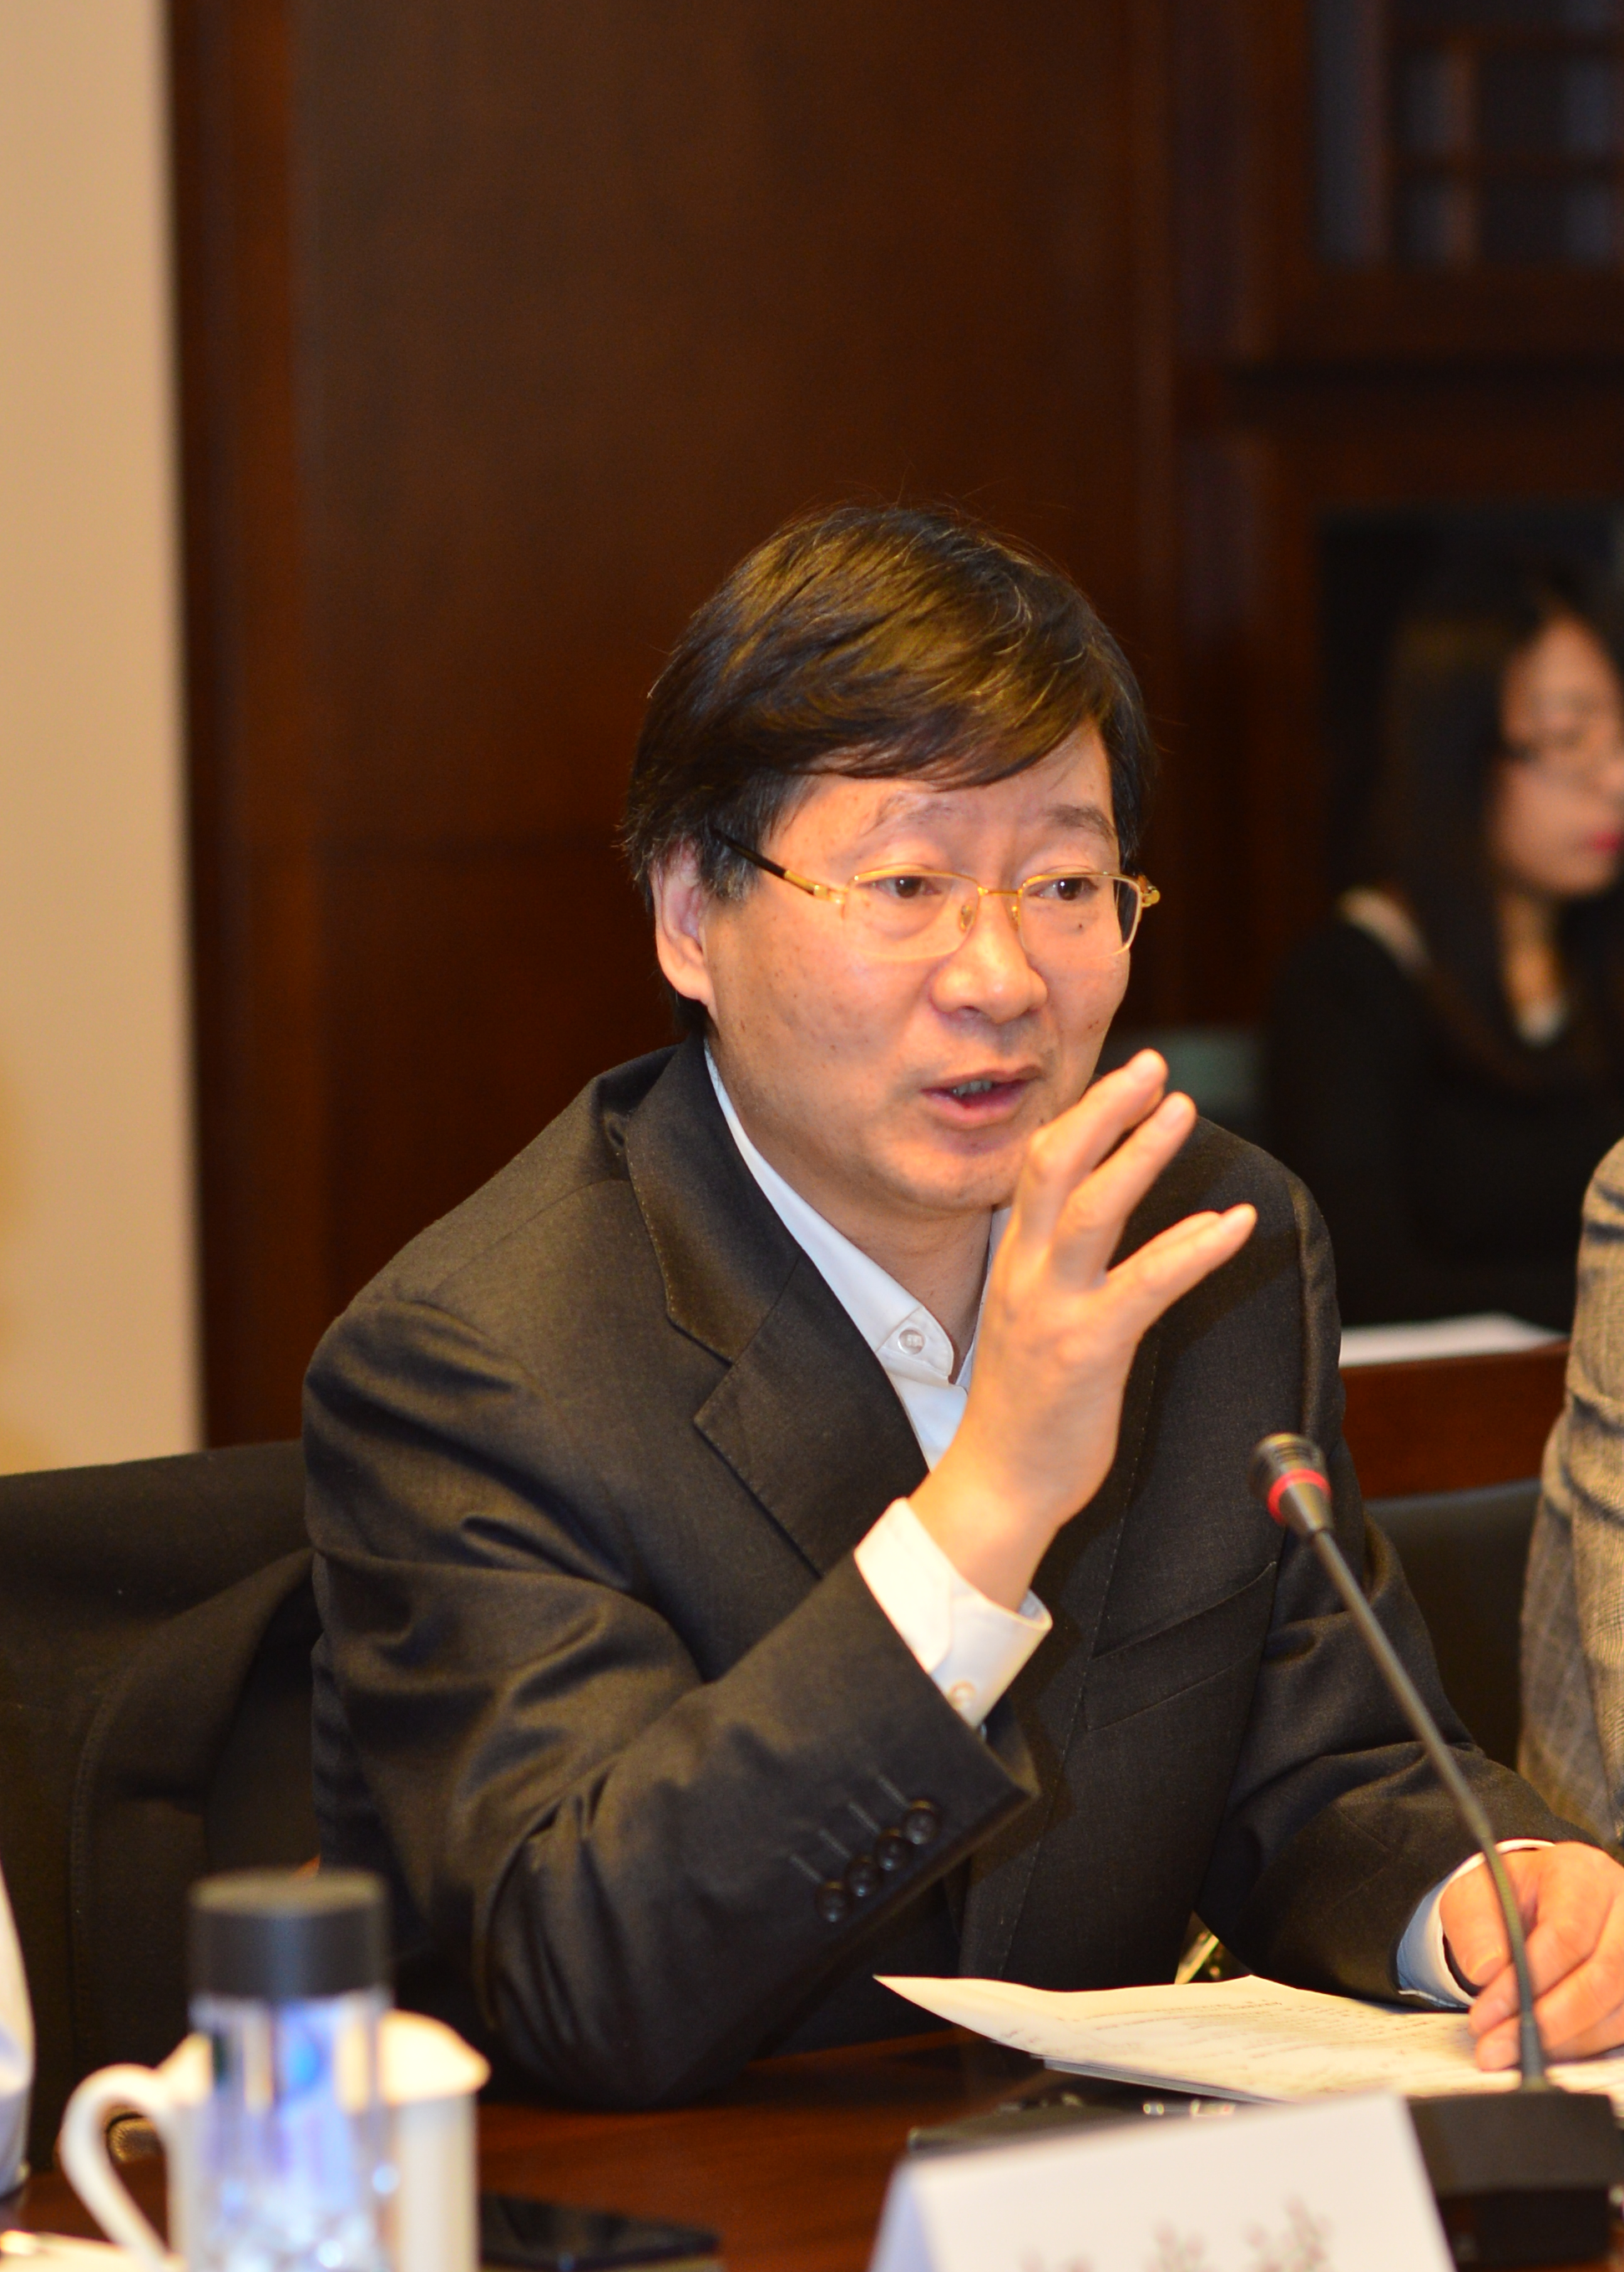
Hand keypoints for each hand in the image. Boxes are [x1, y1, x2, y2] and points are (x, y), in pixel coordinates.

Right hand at [910, 1050, 1255, 1607]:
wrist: (997, 1484)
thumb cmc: (1024, 1408)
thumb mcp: (1030, 1316)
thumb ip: (1058, 1267)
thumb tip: (1098, 1224)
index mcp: (1013, 1261)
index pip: (1039, 1166)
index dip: (1082, 1115)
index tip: (1124, 1079)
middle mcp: (1025, 1272)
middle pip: (1054, 1164)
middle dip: (1104, 1108)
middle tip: (1152, 1066)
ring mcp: (1053, 1309)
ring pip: (1094, 1209)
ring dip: (1141, 1153)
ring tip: (1183, 1111)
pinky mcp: (1086, 1349)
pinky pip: (1146, 1284)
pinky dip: (1194, 1247)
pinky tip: (1234, 1225)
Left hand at [1441, 1843, 1623, 2068]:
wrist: (1537, 1903)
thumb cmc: (1509, 1899)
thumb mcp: (1477, 1897)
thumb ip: (1477, 1928)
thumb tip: (1488, 1971)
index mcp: (1582, 1873)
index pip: (1566, 1934)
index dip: (1527, 1981)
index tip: (1486, 2016)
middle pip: (1604, 1975)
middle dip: (1548, 2021)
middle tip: (1500, 2047)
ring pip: (1620, 2009)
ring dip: (1566, 2040)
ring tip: (1517, 2053)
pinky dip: (1585, 2044)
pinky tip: (1550, 2049)